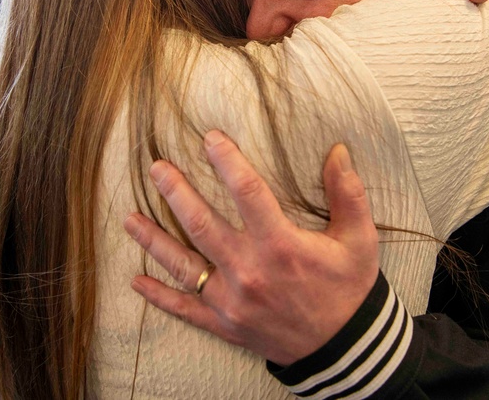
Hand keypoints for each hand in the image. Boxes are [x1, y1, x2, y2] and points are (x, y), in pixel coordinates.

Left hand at [125, 130, 378, 365]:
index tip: (210, 138)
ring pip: (184, 266)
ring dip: (154, 240)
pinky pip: (186, 309)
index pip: (247, 192)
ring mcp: (233, 300)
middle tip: (156, 169)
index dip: (227, 162)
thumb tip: (338, 150)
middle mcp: (250, 271)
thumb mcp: (359, 238)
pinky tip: (137, 281)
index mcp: (282, 245)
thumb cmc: (350, 288)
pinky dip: (159, 297)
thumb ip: (347, 192)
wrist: (346, 349)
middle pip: (202, 225)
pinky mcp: (226, 324)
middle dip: (176, 193)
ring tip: (129, 218)